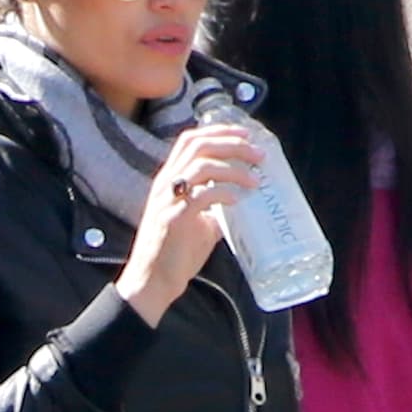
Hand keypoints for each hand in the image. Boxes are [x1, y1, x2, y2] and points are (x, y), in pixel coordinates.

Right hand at [116, 123, 262, 326]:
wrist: (152, 279)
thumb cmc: (174, 252)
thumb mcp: (197, 221)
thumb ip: (214, 208)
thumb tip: (241, 201)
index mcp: (169, 180)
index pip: (190, 140)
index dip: (218, 131)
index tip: (244, 134)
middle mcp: (166, 184)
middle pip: (199, 146)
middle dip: (232, 144)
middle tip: (258, 154)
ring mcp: (168, 200)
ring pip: (202, 166)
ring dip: (234, 169)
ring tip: (255, 179)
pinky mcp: (175, 218)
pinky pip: (203, 196)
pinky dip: (224, 193)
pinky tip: (238, 200)